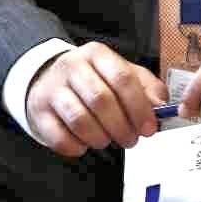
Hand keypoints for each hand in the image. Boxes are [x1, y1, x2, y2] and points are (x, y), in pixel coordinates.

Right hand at [25, 42, 168, 155]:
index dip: (140, 107)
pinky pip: (60, 137)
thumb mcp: (121, 74)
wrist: (48, 78)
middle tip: (130, 140)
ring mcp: (52, 89)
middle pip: (101, 100)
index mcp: (96, 54)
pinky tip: (84, 143)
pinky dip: (77, 147)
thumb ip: (146, 87)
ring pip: (80, 120)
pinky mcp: (39, 111)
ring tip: (107, 140)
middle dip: (122, 127)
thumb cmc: (93, 80)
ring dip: (100, 138)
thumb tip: (161, 107)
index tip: (149, 128)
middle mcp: (72, 67)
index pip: (122, 78)